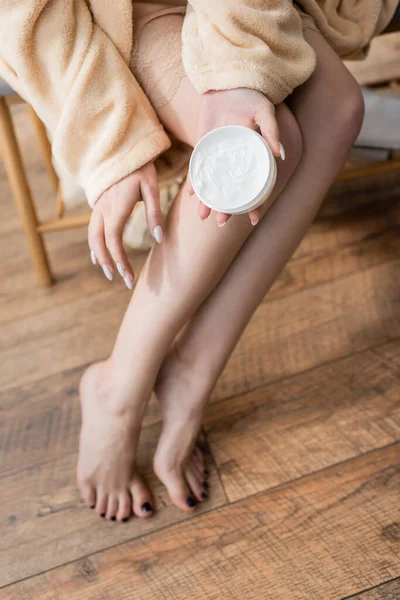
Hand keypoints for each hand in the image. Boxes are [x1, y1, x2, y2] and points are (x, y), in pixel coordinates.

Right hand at [88, 161, 162, 287]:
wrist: (122, 146)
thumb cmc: (141, 166)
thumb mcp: (153, 186)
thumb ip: (155, 213)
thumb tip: (158, 239)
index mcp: (118, 205)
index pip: (114, 238)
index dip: (119, 259)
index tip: (127, 276)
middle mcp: (104, 207)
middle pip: (99, 240)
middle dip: (108, 261)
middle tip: (117, 279)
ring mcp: (98, 205)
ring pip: (92, 234)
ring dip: (98, 254)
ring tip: (106, 270)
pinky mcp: (98, 203)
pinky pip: (92, 227)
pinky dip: (94, 243)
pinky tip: (97, 253)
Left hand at [188, 88, 283, 226]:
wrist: (227, 79)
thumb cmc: (250, 94)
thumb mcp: (264, 110)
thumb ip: (271, 131)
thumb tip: (279, 154)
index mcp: (253, 156)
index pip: (256, 187)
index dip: (256, 204)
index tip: (253, 219)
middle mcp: (236, 160)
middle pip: (232, 190)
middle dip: (227, 208)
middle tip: (221, 223)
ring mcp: (219, 155)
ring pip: (214, 184)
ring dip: (208, 201)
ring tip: (202, 216)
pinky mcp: (203, 147)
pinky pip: (198, 169)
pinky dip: (194, 181)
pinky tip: (190, 194)